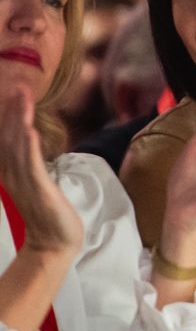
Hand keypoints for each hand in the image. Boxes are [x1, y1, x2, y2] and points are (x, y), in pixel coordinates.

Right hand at [0, 87, 81, 256]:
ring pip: (19, 145)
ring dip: (20, 120)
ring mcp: (25, 181)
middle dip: (12, 111)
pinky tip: (30, 130)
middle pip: (9, 137)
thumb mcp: (35, 185)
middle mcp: (13, 174)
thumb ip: (30, 165)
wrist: (52, 244)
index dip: (8, 116)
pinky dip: (31, 147)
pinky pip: (32, 164)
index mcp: (12, 172)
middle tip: (16, 86)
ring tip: (22, 97)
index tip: (13, 94)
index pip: (7, 139)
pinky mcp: (39, 189)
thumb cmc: (47, 214)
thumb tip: (31, 145)